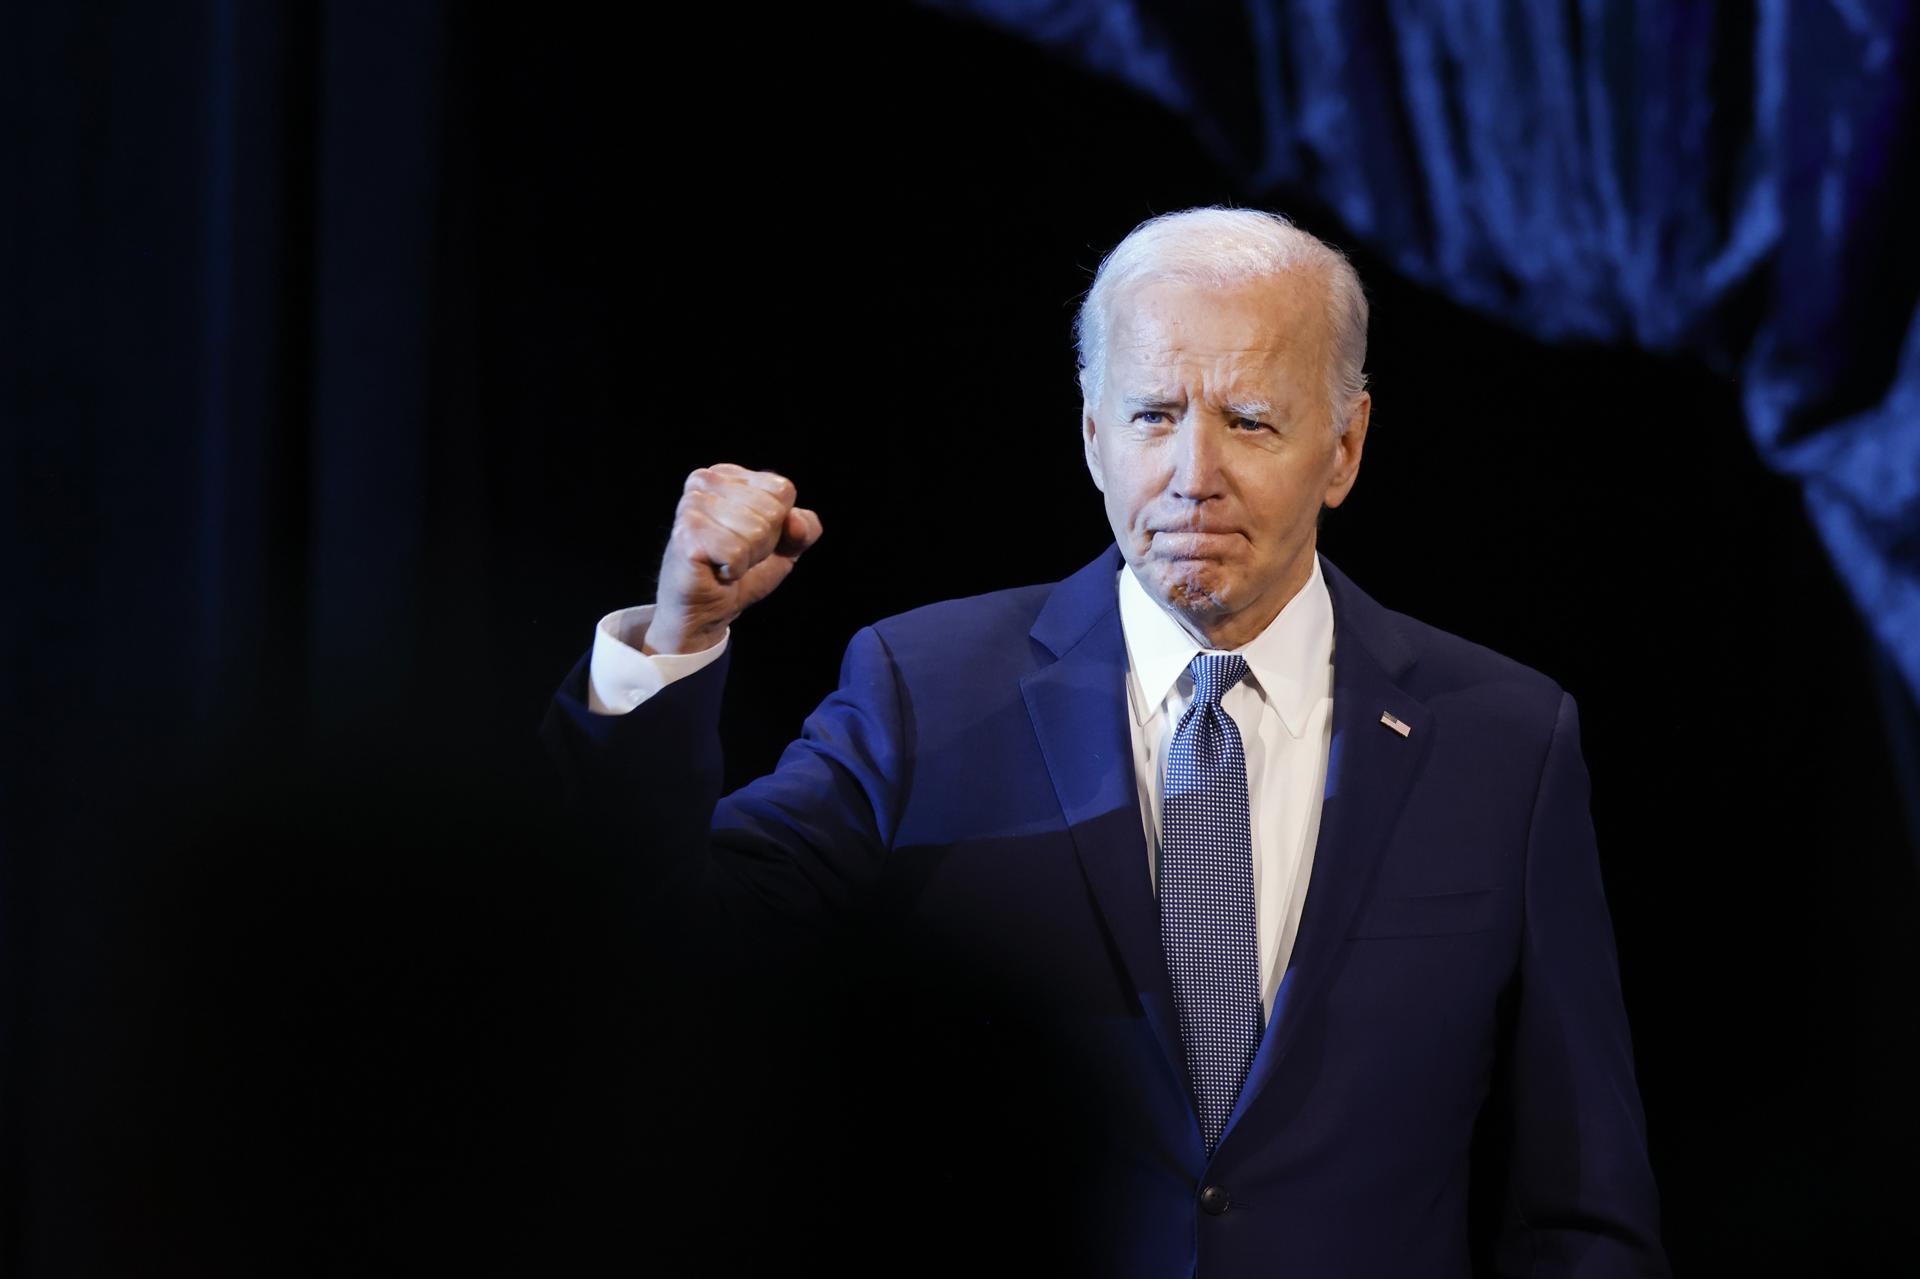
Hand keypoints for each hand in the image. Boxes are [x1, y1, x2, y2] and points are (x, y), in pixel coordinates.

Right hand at [643, 463, 823, 653]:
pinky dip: (734, 569)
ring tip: (725, 561)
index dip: (780, 525)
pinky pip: (736, 552)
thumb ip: (805, 528)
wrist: (707, 608)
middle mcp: (706, 480)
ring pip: (756, 531)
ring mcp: (692, 505)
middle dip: (764, 543)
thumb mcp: (787, 546)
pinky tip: (715, 569)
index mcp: (729, 474)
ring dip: (747, 558)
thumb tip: (795, 521)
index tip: (752, 538)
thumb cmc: (742, 569)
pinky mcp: (686, 534)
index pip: (783, 490)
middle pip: (772, 511)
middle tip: (737, 553)